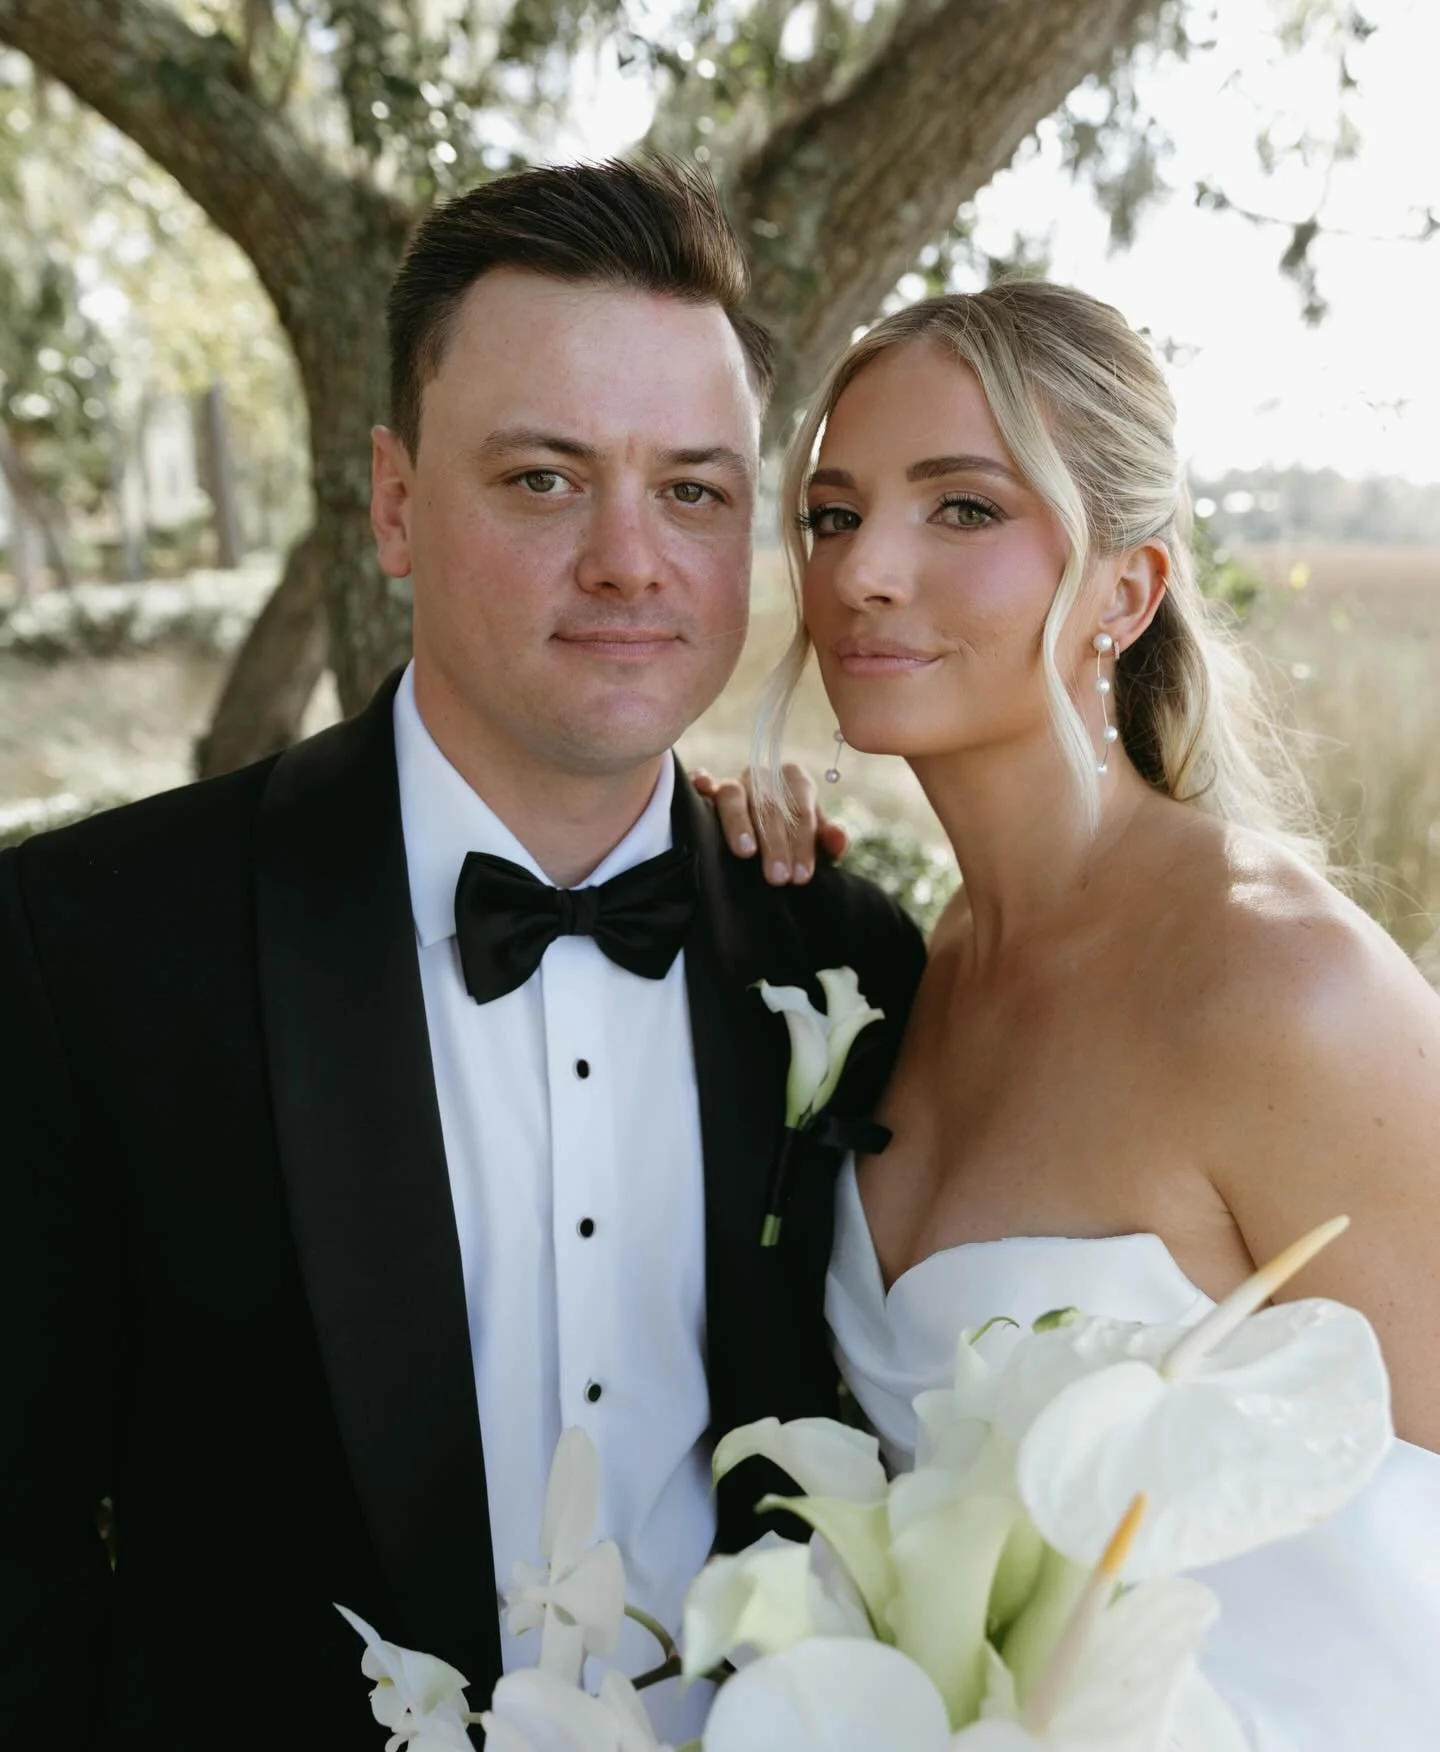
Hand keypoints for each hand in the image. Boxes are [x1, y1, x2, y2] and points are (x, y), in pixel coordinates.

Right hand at [691, 764, 848, 883]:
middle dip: (774, 844)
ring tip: (744, 852)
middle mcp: (764, 777)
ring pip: (733, 795)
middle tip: (778, 878)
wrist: (774, 838)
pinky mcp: (709, 791)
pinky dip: (700, 783)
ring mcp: (734, 783)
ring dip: (739, 824)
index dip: (802, 844)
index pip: (801, 810)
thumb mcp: (816, 843)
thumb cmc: (795, 840)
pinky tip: (700, 787)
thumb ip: (830, 841)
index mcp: (795, 781)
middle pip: (769, 805)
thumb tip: (838, 840)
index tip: (801, 876)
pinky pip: (702, 782)